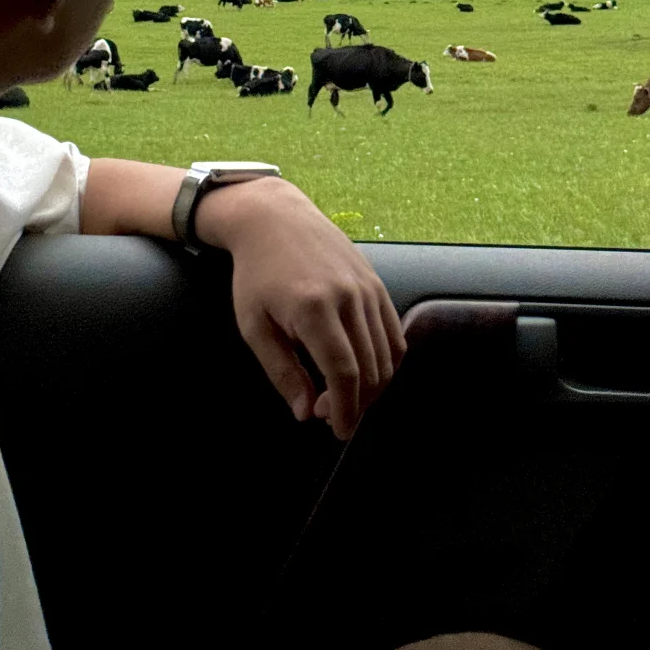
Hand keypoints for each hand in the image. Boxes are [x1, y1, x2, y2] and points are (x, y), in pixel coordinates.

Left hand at [194, 178, 405, 439]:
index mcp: (313, 308)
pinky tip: (365, 370)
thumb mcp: (254, 326)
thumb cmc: (257, 274)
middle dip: (357, 403)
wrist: (274, 219)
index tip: (338, 431)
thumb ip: (282, 372)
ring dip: (373, 386)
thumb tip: (306, 412)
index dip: (346, 409)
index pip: (344, 373)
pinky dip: (387, 360)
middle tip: (330, 413)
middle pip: (370, 368)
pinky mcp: (376, 282)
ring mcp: (367, 287)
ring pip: (388, 354)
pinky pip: (394, 333)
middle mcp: (348, 297)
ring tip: (345, 393)